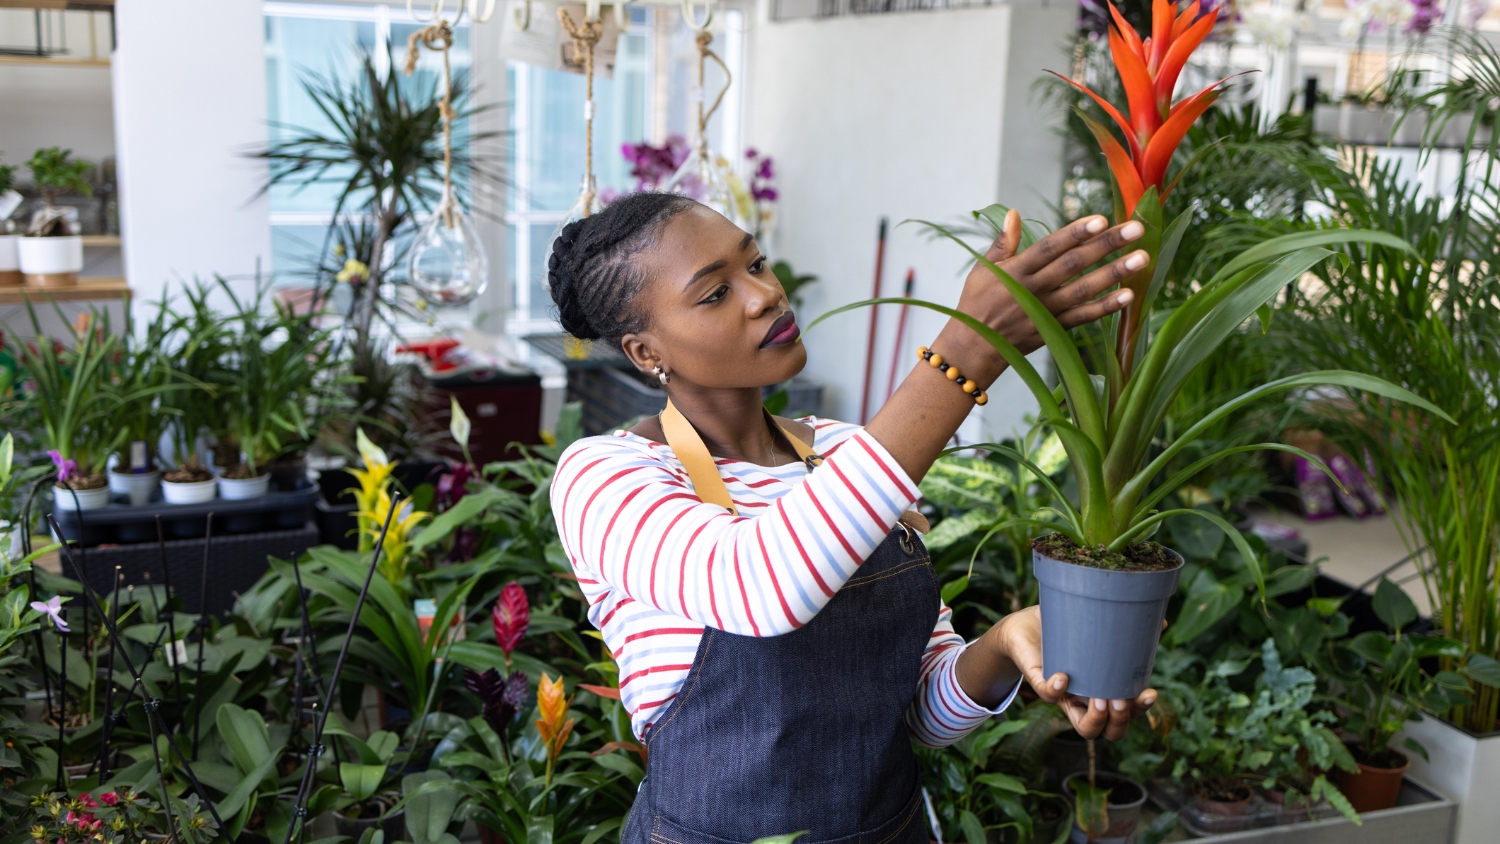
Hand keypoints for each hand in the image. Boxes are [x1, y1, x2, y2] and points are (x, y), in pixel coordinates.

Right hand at [938, 210, 1145, 379]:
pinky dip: (1106, 308)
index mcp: (1016, 270)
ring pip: (1084, 289)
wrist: (973, 348)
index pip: (1050, 247)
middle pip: (1074, 263)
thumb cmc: (977, 303)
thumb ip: (1002, 243)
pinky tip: (1129, 296)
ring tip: (1142, 258)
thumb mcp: (982, 270)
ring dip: (1115, 273)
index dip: (1075, 233)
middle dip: (1106, 245)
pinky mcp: (1054, 330)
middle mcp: (1034, 289)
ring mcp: (1046, 311)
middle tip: (1136, 229)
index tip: (1101, 219)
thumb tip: (1014, 213)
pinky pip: (1084, 317)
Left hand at [993, 606, 1156, 741]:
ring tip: (1102, 700)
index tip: (1151, 692)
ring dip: (1096, 720)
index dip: (1140, 710)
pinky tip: (1064, 677)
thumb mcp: (1097, 628)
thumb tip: (1163, 622)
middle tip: (1121, 701)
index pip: (1126, 714)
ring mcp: (1063, 695)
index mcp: (1102, 690)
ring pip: (1083, 727)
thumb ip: (1125, 628)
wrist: (1023, 626)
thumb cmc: (1065, 630)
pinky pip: (1048, 695)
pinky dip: (1056, 689)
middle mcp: (1084, 699)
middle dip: (1121, 722)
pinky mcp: (1039, 681)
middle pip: (1110, 732)